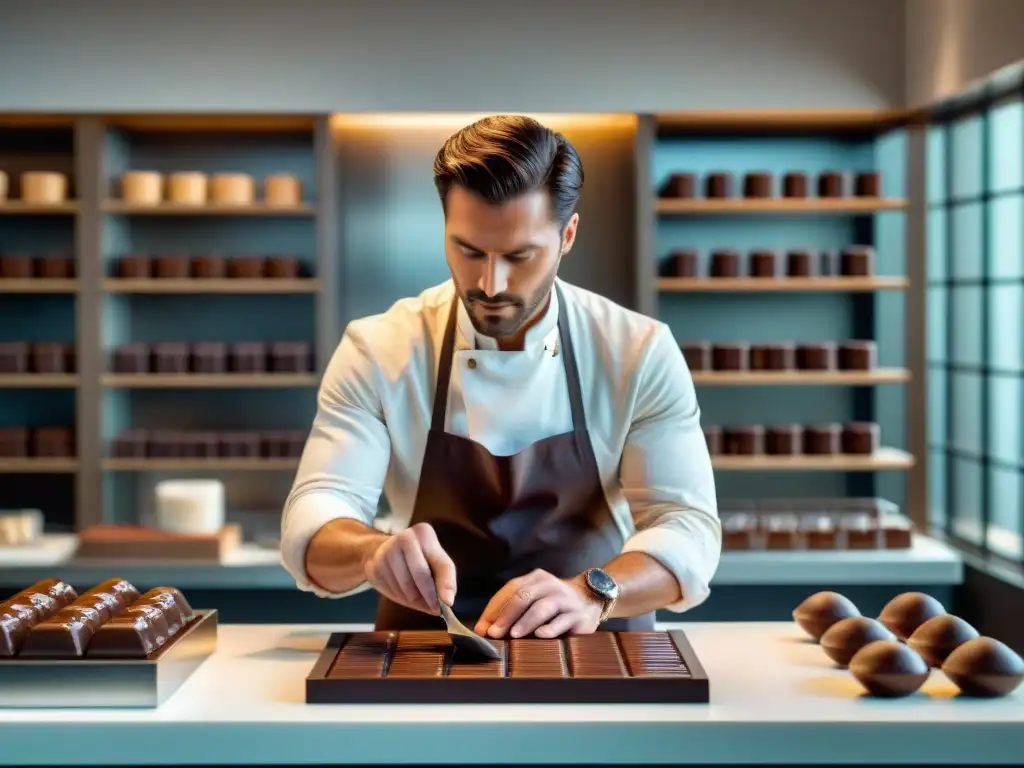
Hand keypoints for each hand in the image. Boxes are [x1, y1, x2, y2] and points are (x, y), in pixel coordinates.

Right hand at [363, 523, 456, 613]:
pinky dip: (398, 596)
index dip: (446, 584)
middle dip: (428, 595)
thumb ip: (443, 582)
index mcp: (424, 533)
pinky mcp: (374, 565)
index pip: (441, 562)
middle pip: (421, 573)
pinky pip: (391, 589)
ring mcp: (387, 550)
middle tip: (434, 608)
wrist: (380, 550)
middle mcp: (405, 537)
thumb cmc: (415, 559)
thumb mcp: (434, 563)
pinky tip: (400, 590)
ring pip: (405, 585)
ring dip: (412, 598)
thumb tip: (447, 602)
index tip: (448, 603)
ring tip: (415, 596)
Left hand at [475, 569, 602, 638]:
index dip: (494, 609)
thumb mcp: (533, 600)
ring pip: (542, 608)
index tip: (481, 628)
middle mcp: (550, 585)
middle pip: (524, 597)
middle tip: (493, 633)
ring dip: (526, 621)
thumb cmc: (553, 604)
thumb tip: (483, 629)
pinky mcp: (578, 616)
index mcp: (535, 579)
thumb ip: (511, 611)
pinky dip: (550, 628)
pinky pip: (562, 621)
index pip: (510, 590)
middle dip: (506, 616)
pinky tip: (540, 635)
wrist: (591, 599)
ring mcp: (565, 599)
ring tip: (513, 635)